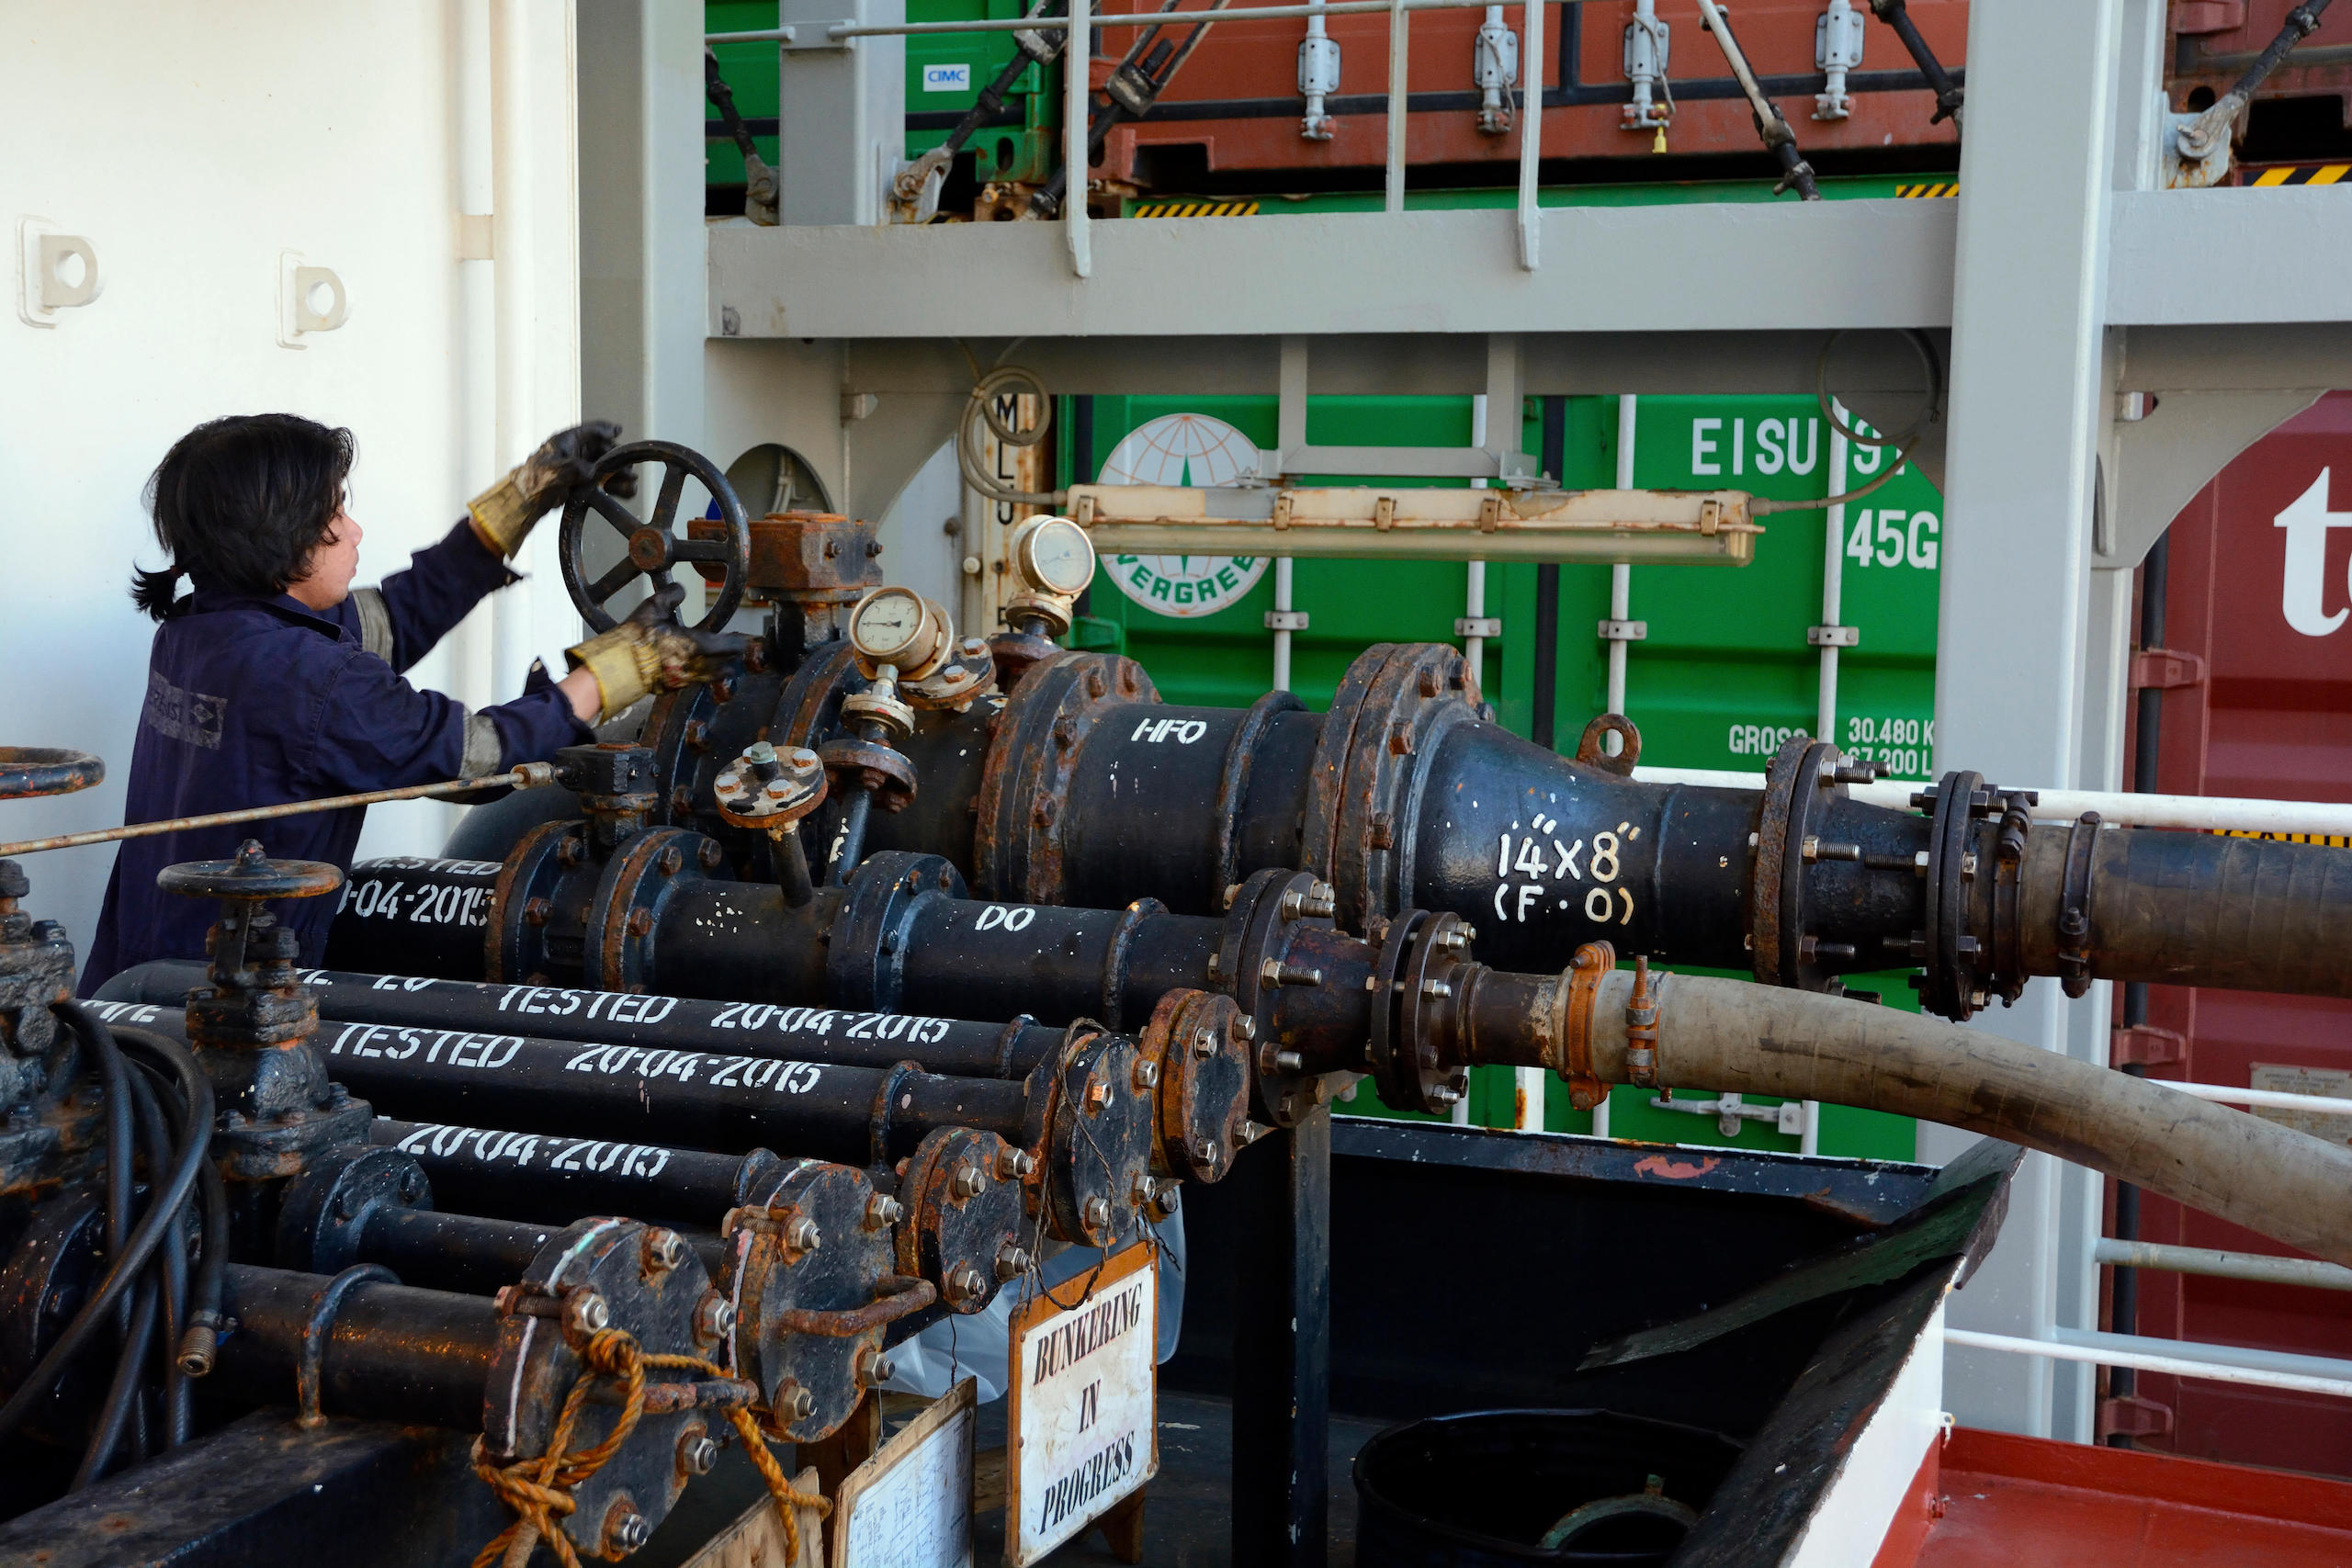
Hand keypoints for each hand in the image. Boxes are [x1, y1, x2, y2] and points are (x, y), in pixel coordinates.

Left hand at [467, 419, 632, 557]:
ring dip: (619, 474)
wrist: (526, 501)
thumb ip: (573, 468)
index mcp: (566, 441)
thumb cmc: (533, 480)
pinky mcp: (581, 483)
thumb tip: (591, 472)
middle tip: (628, 468)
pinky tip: (626, 492)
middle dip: (617, 459)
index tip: (618, 430)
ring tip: (632, 482)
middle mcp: (575, 452)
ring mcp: (579, 468)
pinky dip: (615, 487)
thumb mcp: (552, 470)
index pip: (590, 430)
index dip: (605, 429)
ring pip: (605, 468)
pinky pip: (602, 482)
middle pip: (602, 450)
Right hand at [564, 585, 748, 722]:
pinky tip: (696, 673)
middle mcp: (693, 666)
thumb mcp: (653, 607)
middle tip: (738, 654)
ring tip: (725, 667)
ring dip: (718, 671)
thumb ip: (670, 594)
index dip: (737, 643)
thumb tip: (681, 588)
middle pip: (723, 666)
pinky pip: (691, 684)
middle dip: (731, 659)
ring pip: (709, 678)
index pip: (726, 646)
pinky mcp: (671, 689)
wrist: (617, 666)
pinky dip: (699, 678)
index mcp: (693, 645)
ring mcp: (683, 680)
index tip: (744, 641)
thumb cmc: (635, 636)